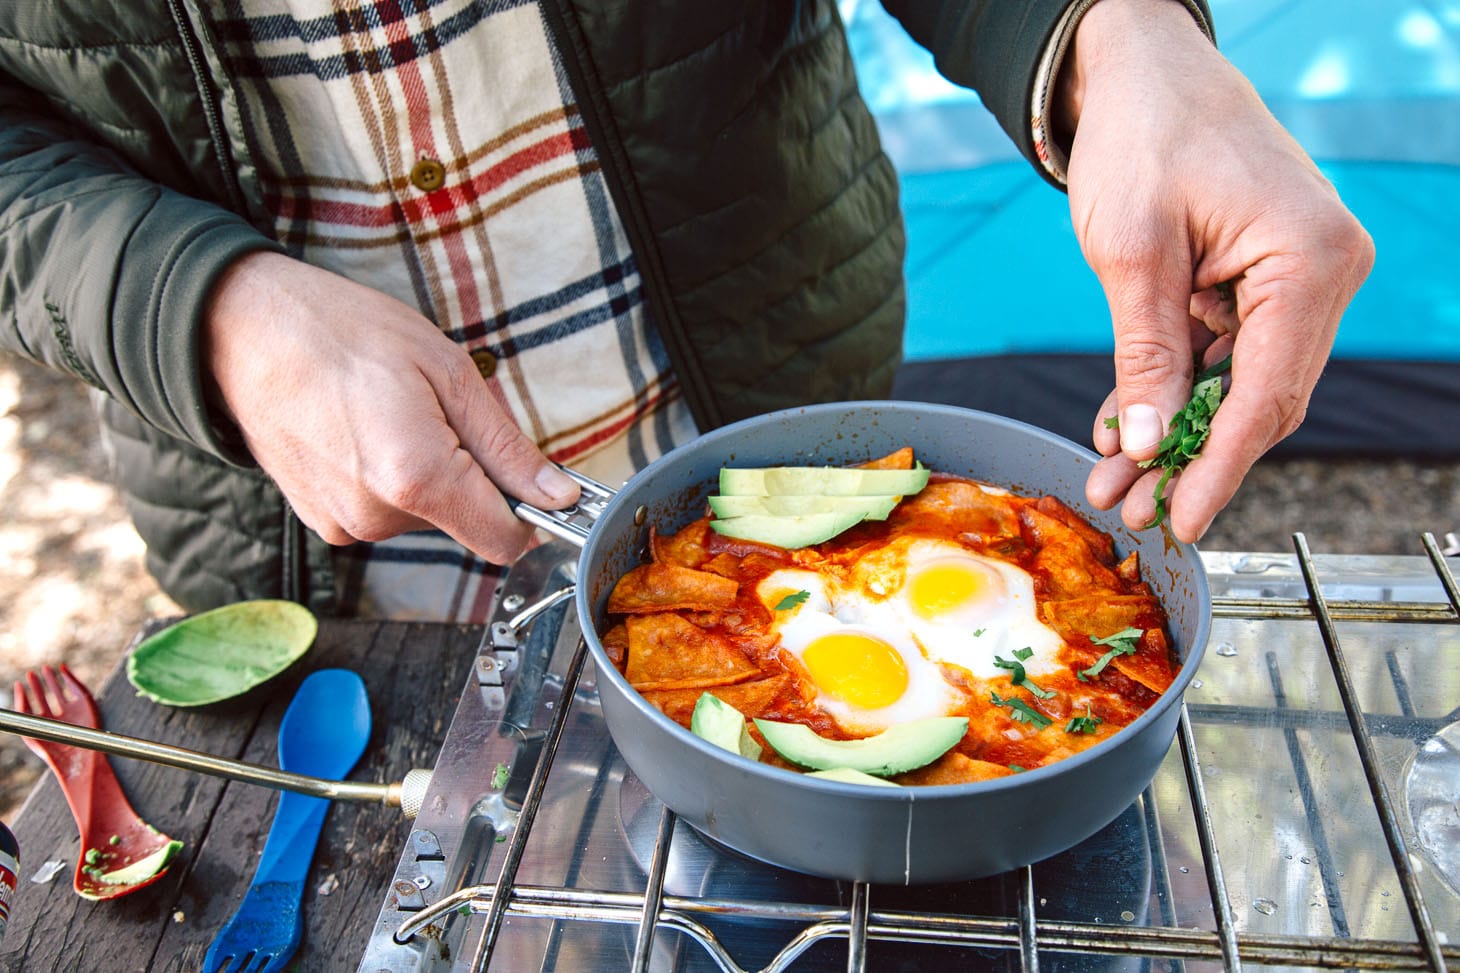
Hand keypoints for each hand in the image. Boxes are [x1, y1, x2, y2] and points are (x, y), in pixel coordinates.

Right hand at [203, 251, 579, 562]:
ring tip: (389, 414)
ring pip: (424, 516)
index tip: (527, 478)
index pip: (504, 540)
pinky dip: (388, 479)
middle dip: (468, 474)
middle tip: (433, 412)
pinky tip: (362, 432)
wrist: (245, 329)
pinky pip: (384, 511)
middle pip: (464, 521)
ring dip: (426, 474)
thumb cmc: (344, 333)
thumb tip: (557, 495)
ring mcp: (344, 524)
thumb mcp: (447, 371)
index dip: (527, 511)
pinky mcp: (321, 522)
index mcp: (416, 478)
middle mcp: (376, 516)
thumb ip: (507, 447)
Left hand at [1061, 0, 1372, 541]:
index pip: (1268, 395)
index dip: (1220, 467)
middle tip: (1133, 509)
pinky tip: (1124, 427)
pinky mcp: (1261, 278)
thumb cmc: (1142, 136)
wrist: (1142, 69)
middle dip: (1190, 459)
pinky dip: (1172, 388)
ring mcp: (1295, 277)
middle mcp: (1322, 273)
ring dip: (1174, 432)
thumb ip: (1145, 356)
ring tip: (1116, 479)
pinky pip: (1220, 353)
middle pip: (1259, 399)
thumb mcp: (1132, 254)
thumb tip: (1148, 446)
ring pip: (1236, 384)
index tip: (1183, 520)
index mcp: (1311, 262)